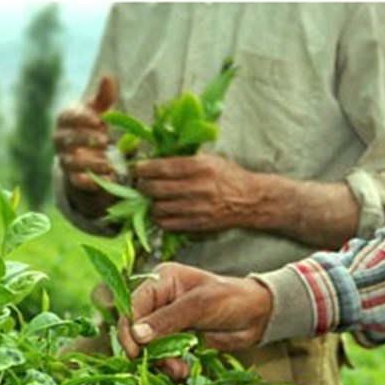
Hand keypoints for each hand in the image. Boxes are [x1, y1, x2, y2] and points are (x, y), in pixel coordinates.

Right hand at [54, 75, 118, 217]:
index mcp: (65, 119)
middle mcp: (60, 140)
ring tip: (110, 165)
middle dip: (85, 140)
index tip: (98, 120)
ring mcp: (64, 159)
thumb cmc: (92, 122)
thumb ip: (104, 96)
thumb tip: (108, 76)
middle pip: (68, 140)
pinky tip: (107, 181)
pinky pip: (77, 181)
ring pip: (71, 163)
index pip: (68, 118)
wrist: (84, 148)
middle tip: (105, 140)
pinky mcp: (71, 176)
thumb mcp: (98, 109)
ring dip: (90, 164)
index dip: (81, 119)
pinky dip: (90, 183)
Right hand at [117, 263, 272, 358]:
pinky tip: (182, 369)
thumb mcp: (199, 306)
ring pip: (148, 343)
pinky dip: (169, 364)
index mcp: (161, 281)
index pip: (133, 305)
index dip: (129, 329)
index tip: (135, 352)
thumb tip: (137, 335)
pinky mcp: (175, 335)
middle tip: (163, 365)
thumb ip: (167, 320)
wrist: (259, 316)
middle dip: (147, 348)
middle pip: (136, 326)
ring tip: (179, 370)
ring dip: (160, 360)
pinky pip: (162, 352)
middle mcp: (159, 298)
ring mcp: (166, 318)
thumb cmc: (232, 300)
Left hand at [132, 155, 261, 232]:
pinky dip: (159, 218)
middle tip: (141, 185)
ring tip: (151, 199)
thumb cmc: (227, 176)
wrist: (249, 200)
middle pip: (156, 189)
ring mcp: (196, 208)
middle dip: (143, 186)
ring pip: (158, 208)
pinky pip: (167, 224)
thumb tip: (154, 161)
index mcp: (199, 167)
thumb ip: (183, 161)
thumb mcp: (209, 160)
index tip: (135, 169)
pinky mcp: (196, 225)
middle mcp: (197, 187)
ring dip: (150, 204)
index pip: (162, 167)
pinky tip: (160, 212)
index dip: (143, 169)